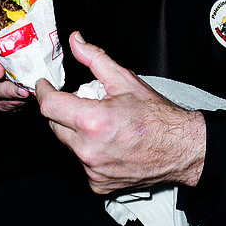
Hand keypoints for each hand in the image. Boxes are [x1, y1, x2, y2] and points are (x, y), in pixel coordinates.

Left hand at [36, 32, 205, 193]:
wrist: (181, 148)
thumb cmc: (158, 116)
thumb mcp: (125, 80)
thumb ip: (95, 58)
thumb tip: (76, 41)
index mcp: (93, 121)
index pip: (49, 105)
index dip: (44, 92)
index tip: (45, 86)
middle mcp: (89, 149)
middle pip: (56, 125)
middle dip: (65, 111)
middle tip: (88, 104)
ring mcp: (93, 169)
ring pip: (69, 145)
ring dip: (78, 133)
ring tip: (105, 126)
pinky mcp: (98, 183)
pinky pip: (83, 163)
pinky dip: (91, 152)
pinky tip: (110, 144)